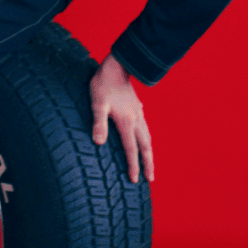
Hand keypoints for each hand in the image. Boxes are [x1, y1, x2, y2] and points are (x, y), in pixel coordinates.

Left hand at [90, 54, 153, 183]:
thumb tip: (98, 143)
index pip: (131, 149)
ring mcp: (138, 113)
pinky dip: (146, 138)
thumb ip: (99, 122)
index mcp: (126, 122)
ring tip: (150, 163)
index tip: (135, 180)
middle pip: (145, 147)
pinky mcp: (137, 107)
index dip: (133, 166)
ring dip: (149, 152)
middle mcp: (135, 120)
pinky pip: (145, 128)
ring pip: (147, 137)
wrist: (116, 66)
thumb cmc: (103, 85)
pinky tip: (143, 137)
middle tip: (151, 179)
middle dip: (148, 164)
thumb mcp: (97, 103)